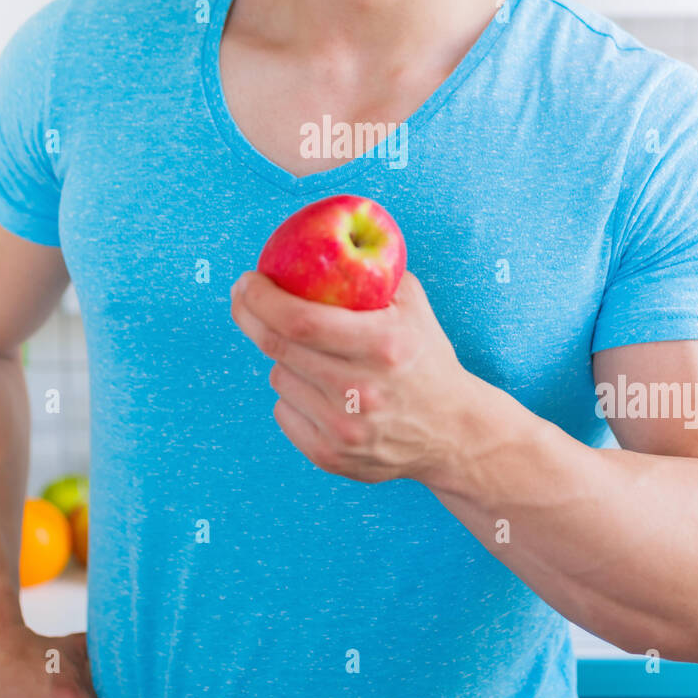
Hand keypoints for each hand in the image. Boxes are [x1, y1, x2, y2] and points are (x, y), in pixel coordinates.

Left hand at [230, 268, 474, 485]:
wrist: (452, 432)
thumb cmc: (426, 357)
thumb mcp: (411, 304)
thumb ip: (370, 270)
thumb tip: (320, 241)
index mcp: (383, 345)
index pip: (301, 320)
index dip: (262, 298)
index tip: (247, 281)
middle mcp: (362, 390)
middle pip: (278, 347)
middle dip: (251, 316)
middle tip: (245, 297)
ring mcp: (344, 429)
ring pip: (279, 377)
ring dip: (284, 357)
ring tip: (313, 353)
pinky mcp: (330, 456)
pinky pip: (283, 410)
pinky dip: (292, 393)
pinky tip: (320, 389)